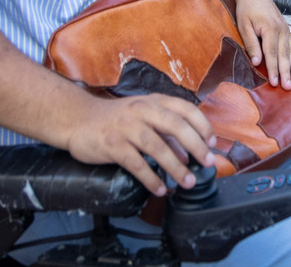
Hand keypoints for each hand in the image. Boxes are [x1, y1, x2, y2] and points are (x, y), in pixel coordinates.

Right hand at [65, 92, 215, 196]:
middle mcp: (142, 110)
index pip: (186, 109)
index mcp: (154, 101)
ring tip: (187, 182)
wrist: (79, 119)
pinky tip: (159, 189)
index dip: (202, 126)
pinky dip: (150, 178)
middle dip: (195, 146)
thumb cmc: (116, 119)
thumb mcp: (143, 117)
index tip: (212, 144)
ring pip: (157, 146)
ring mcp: (126, 126)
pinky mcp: (112, 144)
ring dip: (175, 167)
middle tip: (207, 164)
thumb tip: (188, 154)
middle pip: (175, 126)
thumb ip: (165, 132)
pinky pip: (136, 164)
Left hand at [229, 0, 290, 89]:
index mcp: (270, 28)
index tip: (274, 83)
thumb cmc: (245, 8)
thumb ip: (251, 43)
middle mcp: (281, 29)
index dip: (274, 70)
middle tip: (288, 87)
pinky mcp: (285, 28)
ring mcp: (285, 28)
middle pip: (284, 55)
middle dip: (286, 72)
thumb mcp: (243, 25)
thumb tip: (257, 63)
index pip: (272, 54)